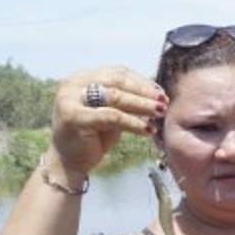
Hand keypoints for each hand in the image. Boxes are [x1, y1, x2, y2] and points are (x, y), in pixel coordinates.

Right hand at [49, 67, 165, 178]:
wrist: (70, 161)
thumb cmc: (94, 136)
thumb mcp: (112, 113)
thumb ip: (127, 101)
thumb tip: (157, 94)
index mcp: (82, 78)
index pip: (117, 73)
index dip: (141, 81)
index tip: (160, 92)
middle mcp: (73, 84)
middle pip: (117, 82)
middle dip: (143, 91)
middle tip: (164, 101)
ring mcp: (70, 99)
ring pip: (115, 97)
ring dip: (141, 104)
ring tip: (160, 112)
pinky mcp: (74, 117)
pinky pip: (111, 116)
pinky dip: (133, 122)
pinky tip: (148, 129)